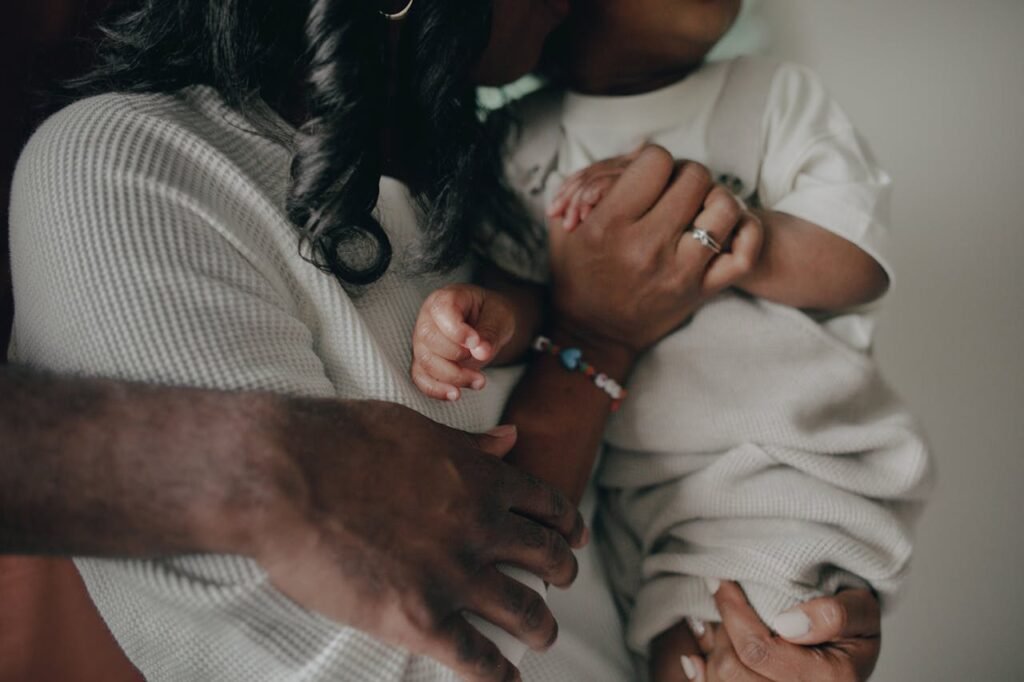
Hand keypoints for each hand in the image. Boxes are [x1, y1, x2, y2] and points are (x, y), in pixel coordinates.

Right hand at [254, 399, 587, 681]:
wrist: (284, 475)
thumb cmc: (340, 439)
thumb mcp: (415, 428)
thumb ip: (469, 443)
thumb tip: (512, 439)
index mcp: (481, 478)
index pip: (547, 505)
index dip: (568, 524)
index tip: (575, 537)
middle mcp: (481, 527)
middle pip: (547, 557)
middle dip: (562, 574)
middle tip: (561, 583)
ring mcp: (454, 575)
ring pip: (524, 611)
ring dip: (541, 627)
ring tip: (543, 635)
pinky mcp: (419, 618)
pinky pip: (477, 657)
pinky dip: (499, 673)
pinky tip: (507, 679)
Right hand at [411, 284, 516, 400]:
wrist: (489, 326)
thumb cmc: (492, 315)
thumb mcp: (499, 317)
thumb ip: (490, 332)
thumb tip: (481, 352)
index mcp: (445, 298)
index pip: (440, 311)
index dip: (457, 330)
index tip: (476, 343)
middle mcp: (427, 318)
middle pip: (428, 339)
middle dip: (456, 356)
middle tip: (482, 359)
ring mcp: (422, 342)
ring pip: (425, 361)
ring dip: (452, 376)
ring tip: (480, 381)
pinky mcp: (424, 362)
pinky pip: (421, 378)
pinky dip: (437, 390)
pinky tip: (456, 395)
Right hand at [548, 146, 763, 355]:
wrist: (591, 333)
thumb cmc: (576, 272)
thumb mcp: (566, 225)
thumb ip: (592, 181)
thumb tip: (640, 146)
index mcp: (609, 225)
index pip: (655, 161)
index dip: (652, 159)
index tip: (646, 174)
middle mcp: (646, 246)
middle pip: (694, 177)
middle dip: (685, 174)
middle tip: (674, 188)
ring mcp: (678, 271)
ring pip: (724, 208)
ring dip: (716, 198)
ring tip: (701, 205)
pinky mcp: (699, 291)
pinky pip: (743, 255)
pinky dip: (747, 233)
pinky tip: (729, 227)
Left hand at [679, 582, 881, 681]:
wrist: (852, 656)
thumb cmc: (854, 629)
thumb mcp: (862, 609)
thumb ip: (836, 614)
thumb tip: (787, 623)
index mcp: (829, 680)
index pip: (757, 649)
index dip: (732, 611)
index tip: (721, 580)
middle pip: (731, 668)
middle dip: (723, 628)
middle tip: (726, 599)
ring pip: (721, 679)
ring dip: (715, 647)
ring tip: (724, 623)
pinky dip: (703, 672)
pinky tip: (697, 655)